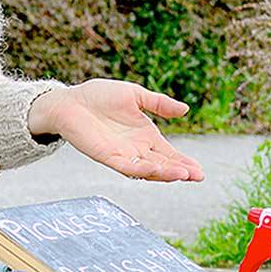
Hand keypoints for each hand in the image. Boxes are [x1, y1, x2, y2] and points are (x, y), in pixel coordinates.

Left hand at [28, 79, 204, 181]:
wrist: (70, 100)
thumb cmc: (99, 96)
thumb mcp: (134, 95)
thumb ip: (158, 103)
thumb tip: (186, 109)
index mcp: (145, 136)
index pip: (169, 154)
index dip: (184, 162)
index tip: (200, 171)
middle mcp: (136, 149)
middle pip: (162, 165)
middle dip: (180, 171)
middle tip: (198, 176)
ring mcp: (122, 154)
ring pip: (147, 169)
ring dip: (165, 173)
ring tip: (183, 175)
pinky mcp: (106, 156)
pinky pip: (127, 166)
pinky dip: (142, 169)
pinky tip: (156, 169)